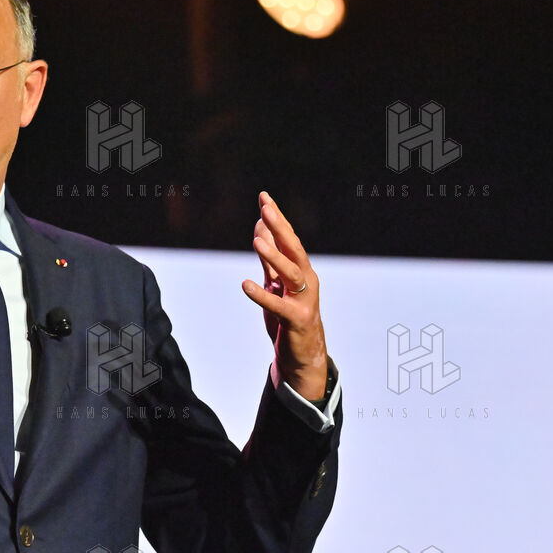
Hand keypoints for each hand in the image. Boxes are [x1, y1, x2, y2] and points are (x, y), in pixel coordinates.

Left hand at [240, 191, 329, 399]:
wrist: (303, 354)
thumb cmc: (289, 316)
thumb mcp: (276, 283)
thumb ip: (269, 257)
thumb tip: (261, 226)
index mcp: (300, 270)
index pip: (288, 238)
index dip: (276, 218)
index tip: (264, 197)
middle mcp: (306, 281)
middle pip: (294, 249)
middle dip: (280, 228)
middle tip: (266, 209)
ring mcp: (303, 300)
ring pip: (291, 273)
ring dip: (274, 256)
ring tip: (257, 241)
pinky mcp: (296, 320)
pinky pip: (278, 305)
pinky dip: (262, 295)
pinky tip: (246, 285)